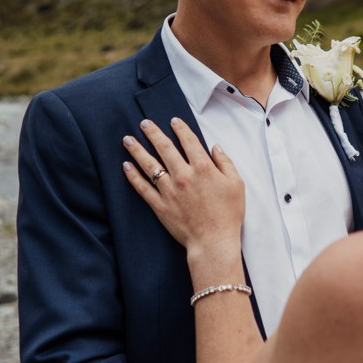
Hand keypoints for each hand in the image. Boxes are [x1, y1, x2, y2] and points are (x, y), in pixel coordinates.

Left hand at [122, 118, 244, 261]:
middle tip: (144, 123)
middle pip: (164, 148)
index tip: (173, 120)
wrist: (213, 242)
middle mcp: (183, 175)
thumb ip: (226, 163)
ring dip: (137, 150)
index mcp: (203, 168)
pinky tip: (126, 166)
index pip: (189, 141)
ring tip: (127, 140)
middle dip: (153, 133)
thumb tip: (216, 147)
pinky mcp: (160, 205)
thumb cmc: (228, 214)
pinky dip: (133, 176)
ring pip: (149, 165)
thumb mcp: (236, 185)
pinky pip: (143, 188)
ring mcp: (169, 190)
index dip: (180, 128)